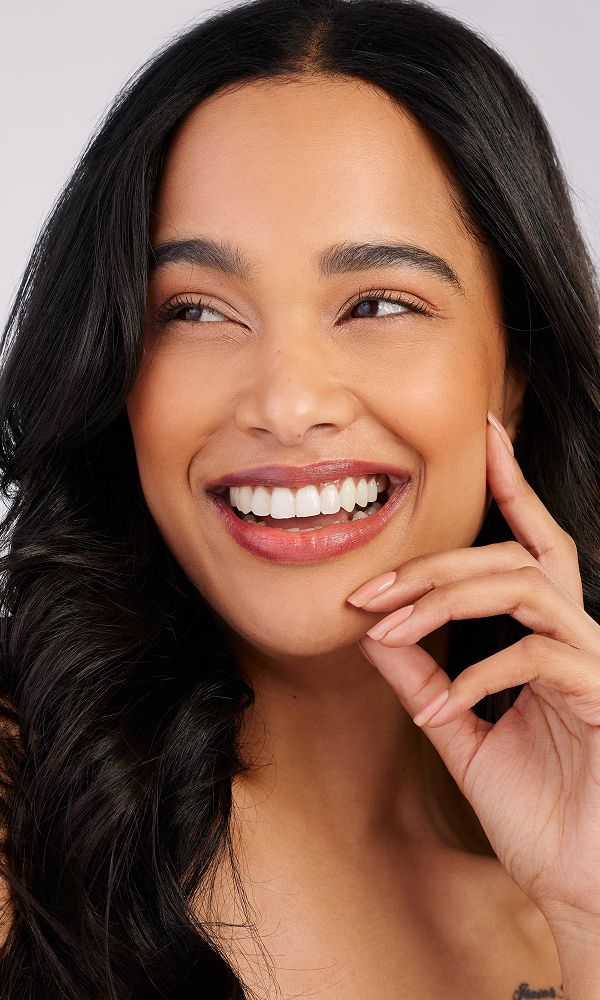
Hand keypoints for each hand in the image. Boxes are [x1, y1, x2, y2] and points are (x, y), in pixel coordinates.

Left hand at [347, 411, 599, 928]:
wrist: (584, 886)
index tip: (486, 433)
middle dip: (434, 565)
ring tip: (388, 628)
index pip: (530, 545)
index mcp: (548, 635)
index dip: (511, 485)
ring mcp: (595, 662)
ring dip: (446, 601)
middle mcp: (578, 635)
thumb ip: (423, 678)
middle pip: (510, 560)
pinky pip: (537, 654)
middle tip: (366, 591)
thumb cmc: (536, 809)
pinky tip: (443, 706)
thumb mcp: (460, 731)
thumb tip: (374, 632)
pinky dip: (480, 674)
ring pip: (523, 587)